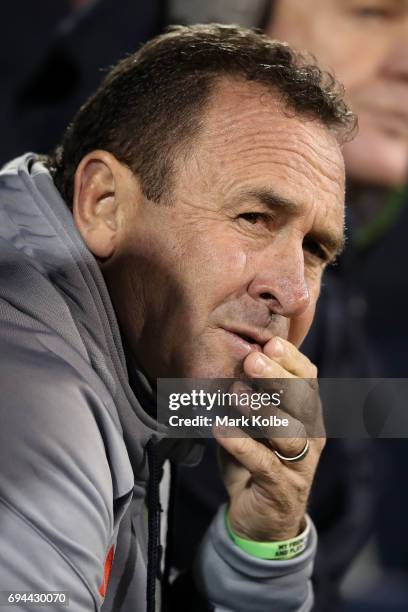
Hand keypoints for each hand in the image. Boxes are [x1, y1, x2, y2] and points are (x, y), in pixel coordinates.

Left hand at [213, 336, 324, 541]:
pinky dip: (242, 445)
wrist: (260, 516)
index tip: (271, 342)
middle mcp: (311, 435)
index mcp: (307, 412)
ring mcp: (300, 464)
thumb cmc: (256, 457)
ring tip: (235, 393)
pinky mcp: (282, 488)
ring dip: (262, 410)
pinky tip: (220, 429)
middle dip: (278, 378)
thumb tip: (227, 355)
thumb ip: (248, 393)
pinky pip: (264, 464)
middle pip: (302, 401)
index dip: (292, 360)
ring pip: (289, 433)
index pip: (309, 379)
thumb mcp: (253, 421)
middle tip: (253, 360)